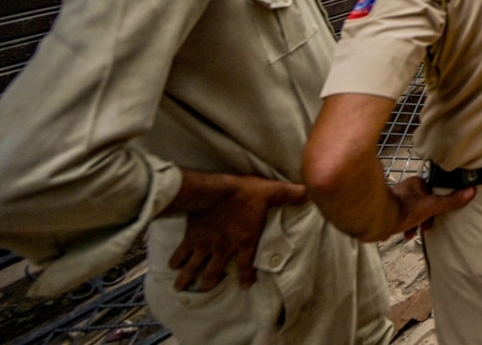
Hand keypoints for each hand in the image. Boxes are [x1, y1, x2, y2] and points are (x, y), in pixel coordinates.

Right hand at [168, 177, 306, 291]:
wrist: (214, 191)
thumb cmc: (244, 193)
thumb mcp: (272, 192)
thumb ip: (289, 195)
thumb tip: (309, 192)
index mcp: (244, 241)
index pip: (247, 264)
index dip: (247, 276)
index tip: (246, 284)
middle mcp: (223, 248)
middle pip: (214, 272)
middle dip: (209, 282)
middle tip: (206, 289)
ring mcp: (205, 244)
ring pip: (194, 267)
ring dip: (188, 278)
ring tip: (181, 287)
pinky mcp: (190, 237)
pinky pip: (181, 252)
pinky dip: (176, 260)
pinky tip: (172, 266)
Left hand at [388, 176, 474, 240]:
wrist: (376, 219)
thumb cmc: (404, 210)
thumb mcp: (432, 206)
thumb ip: (451, 201)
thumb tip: (471, 191)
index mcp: (417, 184)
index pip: (432, 193)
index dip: (436, 207)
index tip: (435, 218)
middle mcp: (405, 188)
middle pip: (420, 203)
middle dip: (422, 218)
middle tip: (423, 229)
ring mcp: (394, 199)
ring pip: (408, 211)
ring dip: (410, 224)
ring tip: (409, 235)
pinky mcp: (384, 209)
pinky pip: (394, 217)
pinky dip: (398, 226)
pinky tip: (396, 234)